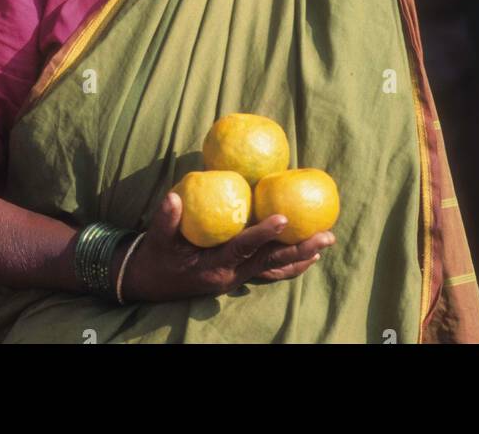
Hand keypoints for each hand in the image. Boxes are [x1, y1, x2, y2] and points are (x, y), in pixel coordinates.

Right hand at [117, 189, 335, 303]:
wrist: (152, 282)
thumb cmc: (157, 256)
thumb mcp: (158, 239)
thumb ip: (166, 219)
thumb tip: (173, 196)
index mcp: (214, 265)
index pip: (243, 248)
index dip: (263, 234)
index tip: (283, 218)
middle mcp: (231, 275)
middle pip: (270, 262)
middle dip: (299, 249)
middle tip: (325, 235)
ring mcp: (237, 278)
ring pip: (274, 269)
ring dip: (301, 256)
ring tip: (325, 243)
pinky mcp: (240, 274)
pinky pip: (270, 272)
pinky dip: (289, 264)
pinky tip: (309, 255)